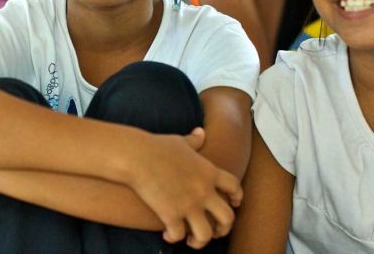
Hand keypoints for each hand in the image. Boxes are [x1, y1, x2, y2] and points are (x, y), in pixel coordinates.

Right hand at [129, 128, 242, 248]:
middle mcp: (203, 191)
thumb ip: (194, 140)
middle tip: (215, 231)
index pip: (234, 187)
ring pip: (206, 234)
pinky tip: (167, 235)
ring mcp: (188, 204)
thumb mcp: (179, 142)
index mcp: (208, 172)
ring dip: (200, 241)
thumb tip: (200, 132)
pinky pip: (178, 235)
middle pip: (228, 217)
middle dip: (224, 228)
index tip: (234, 203)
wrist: (136, 155)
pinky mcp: (170, 214)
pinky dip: (173, 238)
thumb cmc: (155, 146)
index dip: (237, 197)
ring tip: (191, 240)